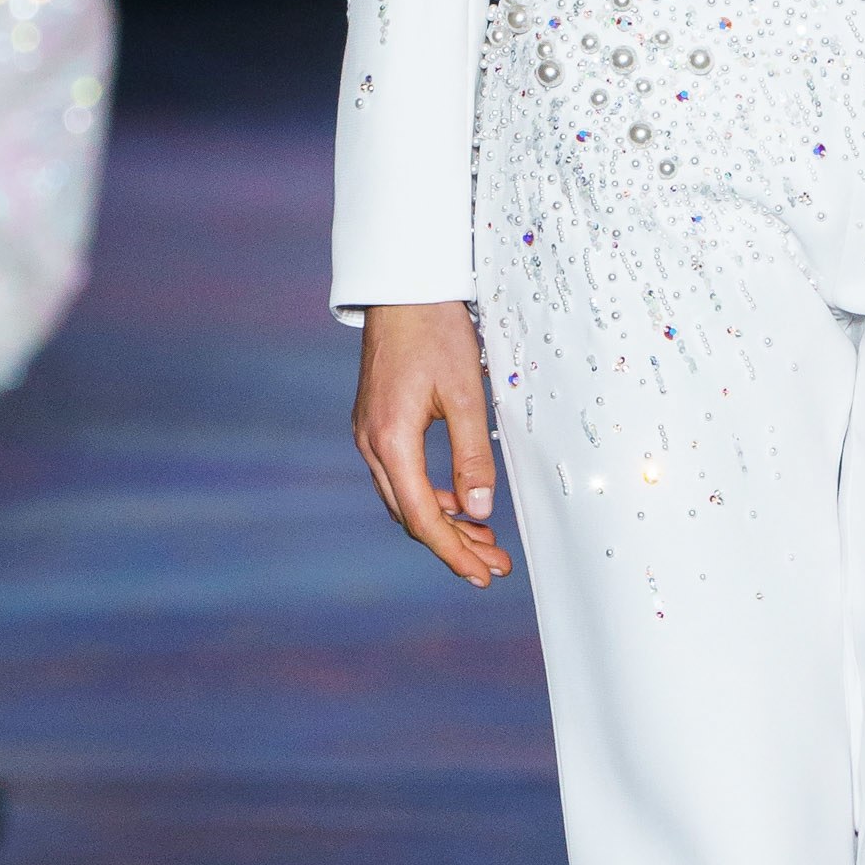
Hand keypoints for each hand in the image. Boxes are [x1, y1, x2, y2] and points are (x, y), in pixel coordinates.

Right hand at [353, 298, 510, 583]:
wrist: (403, 289)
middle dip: (454, 545)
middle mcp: (371, 444)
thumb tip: (481, 512)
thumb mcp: (466, 394)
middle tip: (495, 565)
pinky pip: (400, 476)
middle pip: (411, 515)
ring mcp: (369, 434)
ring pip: (404, 498)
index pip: (423, 517)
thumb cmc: (437, 332)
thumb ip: (473, 456)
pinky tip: (461, 502)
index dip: (454, 552)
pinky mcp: (377, 424)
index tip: (482, 575)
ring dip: (444, 523)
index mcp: (391, 441)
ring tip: (485, 540)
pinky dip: (431, 496)